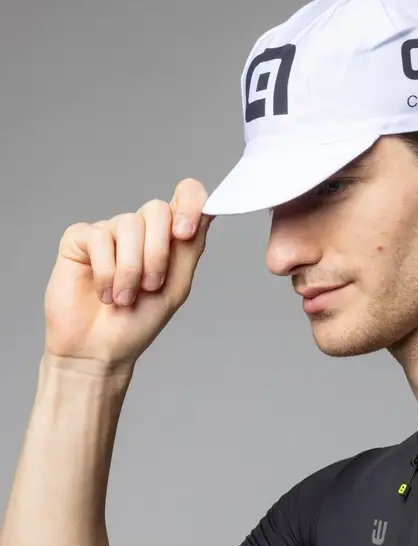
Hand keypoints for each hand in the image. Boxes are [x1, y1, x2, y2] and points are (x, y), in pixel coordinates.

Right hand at [43, 178, 212, 369]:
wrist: (100, 349)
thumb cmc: (139, 321)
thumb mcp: (176, 287)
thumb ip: (190, 248)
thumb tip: (210, 210)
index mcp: (168, 237)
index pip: (186, 196)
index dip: (190, 203)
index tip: (184, 232)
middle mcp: (140, 229)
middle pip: (157, 210)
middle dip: (157, 253)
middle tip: (151, 286)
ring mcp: (109, 231)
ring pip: (128, 225)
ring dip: (131, 270)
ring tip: (124, 298)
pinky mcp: (80, 239)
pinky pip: (99, 238)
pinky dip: (106, 271)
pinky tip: (104, 292)